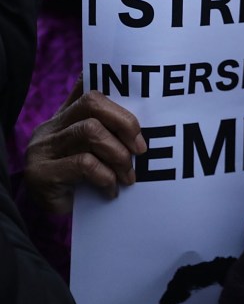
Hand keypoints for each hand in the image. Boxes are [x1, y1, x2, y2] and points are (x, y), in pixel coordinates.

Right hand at [23, 79, 146, 213]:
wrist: (49, 213)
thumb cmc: (79, 179)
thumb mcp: (93, 152)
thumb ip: (110, 132)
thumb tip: (140, 114)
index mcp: (64, 117)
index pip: (90, 90)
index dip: (118, 96)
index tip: (142, 118)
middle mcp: (50, 128)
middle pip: (92, 104)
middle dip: (125, 124)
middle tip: (141, 150)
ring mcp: (42, 149)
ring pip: (90, 131)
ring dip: (119, 155)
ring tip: (128, 175)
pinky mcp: (41, 173)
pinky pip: (84, 164)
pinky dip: (106, 176)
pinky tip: (111, 190)